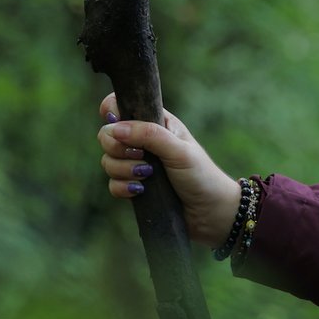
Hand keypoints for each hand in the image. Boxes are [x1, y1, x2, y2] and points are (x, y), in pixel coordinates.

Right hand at [97, 93, 240, 249]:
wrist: (211, 213)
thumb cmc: (201, 175)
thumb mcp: (178, 150)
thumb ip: (149, 135)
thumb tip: (114, 128)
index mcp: (156, 123)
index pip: (122, 106)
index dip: (112, 111)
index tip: (114, 123)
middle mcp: (144, 141)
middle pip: (107, 135)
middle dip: (118, 148)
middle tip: (141, 156)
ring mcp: (137, 164)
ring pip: (108, 161)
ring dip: (123, 169)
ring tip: (147, 175)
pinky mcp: (134, 186)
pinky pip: (112, 184)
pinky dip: (123, 187)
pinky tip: (141, 190)